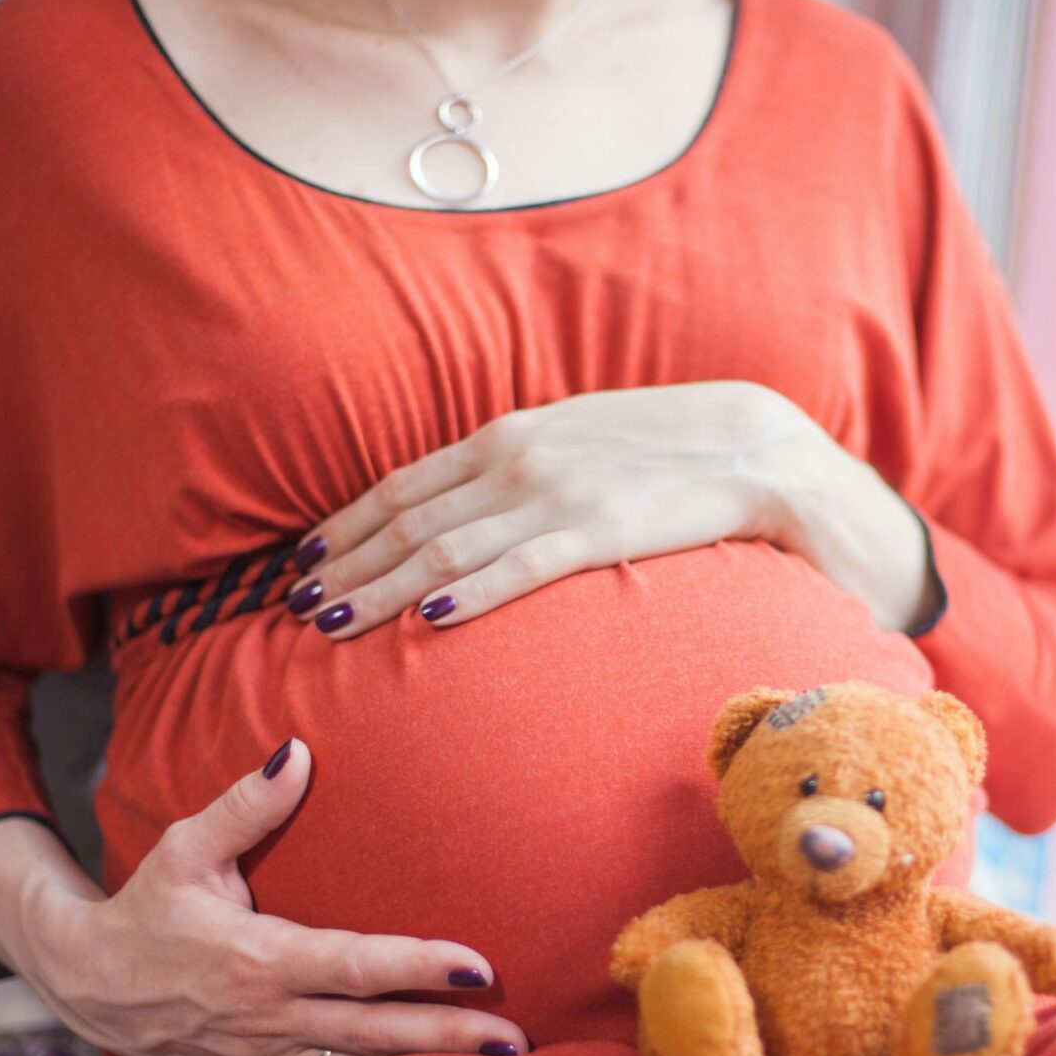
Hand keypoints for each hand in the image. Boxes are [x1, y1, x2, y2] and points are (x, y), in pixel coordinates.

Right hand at [0, 740, 527, 1055]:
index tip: (479, 966)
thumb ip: (247, 806)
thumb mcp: (185, 849)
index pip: (357, 966)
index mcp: (259, 959)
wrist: (86, 983)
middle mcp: (270, 1014)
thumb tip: (298, 751)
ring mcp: (267, 1053)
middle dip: (448, 1036)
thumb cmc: (145, 907)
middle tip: (514, 1036)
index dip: (420, 966)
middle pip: (376, 1031)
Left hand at [284, 381, 938, 635]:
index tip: (304, 562)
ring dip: (380, 586)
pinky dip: (466, 591)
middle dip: (346, 564)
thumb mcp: (581, 447)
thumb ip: (524, 474)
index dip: (348, 526)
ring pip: (446, 546)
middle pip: (409, 519)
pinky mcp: (603, 528)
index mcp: (511, 434)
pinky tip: (424, 619)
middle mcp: (520, 456)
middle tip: (292, 607)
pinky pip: (518, 566)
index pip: (405, 485)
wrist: (763, 449)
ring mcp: (559, 491)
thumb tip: (473, 516)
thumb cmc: (670, 455)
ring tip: (330, 621)